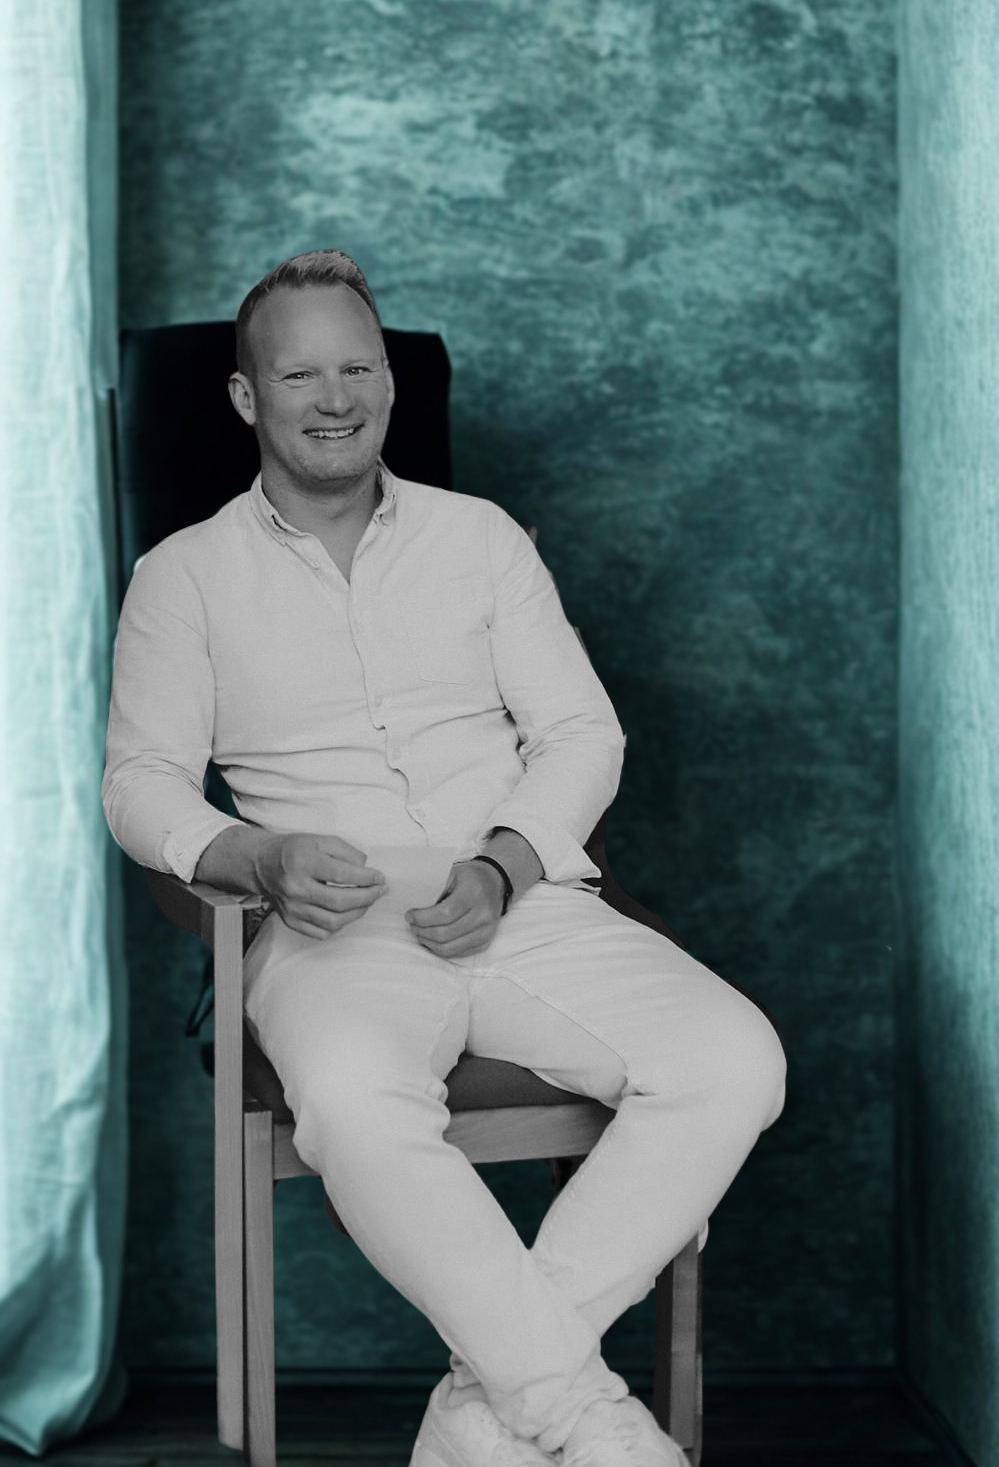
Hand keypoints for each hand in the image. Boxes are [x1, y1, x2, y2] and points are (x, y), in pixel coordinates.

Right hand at [255, 833, 384, 939]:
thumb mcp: (319, 840)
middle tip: (380, 890)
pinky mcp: (291, 921)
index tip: (380, 877)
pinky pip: (321, 932)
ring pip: (333, 921)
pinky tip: (348, 913)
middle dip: (367, 897)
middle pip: (340, 901)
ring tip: (367, 901)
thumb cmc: (293, 850)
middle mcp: (295, 888)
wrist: (262, 865)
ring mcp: (292, 908)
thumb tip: (365, 868)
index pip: (342, 875)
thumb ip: (345, 851)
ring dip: (357, 913)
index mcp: (302, 862)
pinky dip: (340, 926)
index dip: (366, 878)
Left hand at [407, 860, 504, 957]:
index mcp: (474, 895)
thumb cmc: (470, 877)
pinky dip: (440, 949)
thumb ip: (436, 890)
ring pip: (449, 948)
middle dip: (422, 931)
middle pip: (444, 934)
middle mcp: (483, 916)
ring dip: (429, 942)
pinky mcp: (485, 943)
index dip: (423, 918)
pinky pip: (457, 953)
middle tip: (412, 924)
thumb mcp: (452, 874)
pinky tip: (431, 939)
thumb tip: (415, 909)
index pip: (445, 914)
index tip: (410, 915)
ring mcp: (486, 931)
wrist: (495, 883)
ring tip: (419, 932)